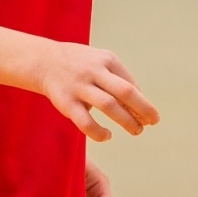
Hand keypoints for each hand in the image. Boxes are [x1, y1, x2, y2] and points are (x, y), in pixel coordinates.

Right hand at [37, 42, 159, 142]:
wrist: (44, 61)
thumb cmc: (80, 66)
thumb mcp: (100, 63)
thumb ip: (118, 81)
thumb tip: (139, 109)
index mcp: (107, 60)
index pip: (131, 84)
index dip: (142, 102)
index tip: (148, 116)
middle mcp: (94, 71)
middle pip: (125, 92)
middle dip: (143, 109)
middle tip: (153, 122)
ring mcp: (80, 86)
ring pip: (108, 105)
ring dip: (127, 120)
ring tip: (137, 131)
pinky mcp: (66, 102)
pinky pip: (85, 122)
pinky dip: (99, 132)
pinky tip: (107, 136)